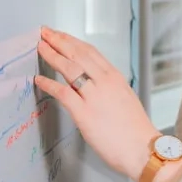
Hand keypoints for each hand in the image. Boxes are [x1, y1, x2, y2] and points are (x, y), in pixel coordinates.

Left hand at [34, 26, 157, 181]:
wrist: (142, 149)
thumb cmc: (135, 129)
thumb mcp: (124, 98)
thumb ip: (108, 88)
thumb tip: (90, 84)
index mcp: (115, 77)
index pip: (90, 51)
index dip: (72, 41)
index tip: (60, 35)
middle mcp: (105, 82)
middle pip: (78, 54)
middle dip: (59, 40)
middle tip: (45, 32)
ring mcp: (94, 96)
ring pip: (69, 68)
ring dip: (52, 55)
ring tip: (40, 47)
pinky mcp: (84, 113)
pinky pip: (63, 93)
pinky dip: (49, 84)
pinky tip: (39, 79)